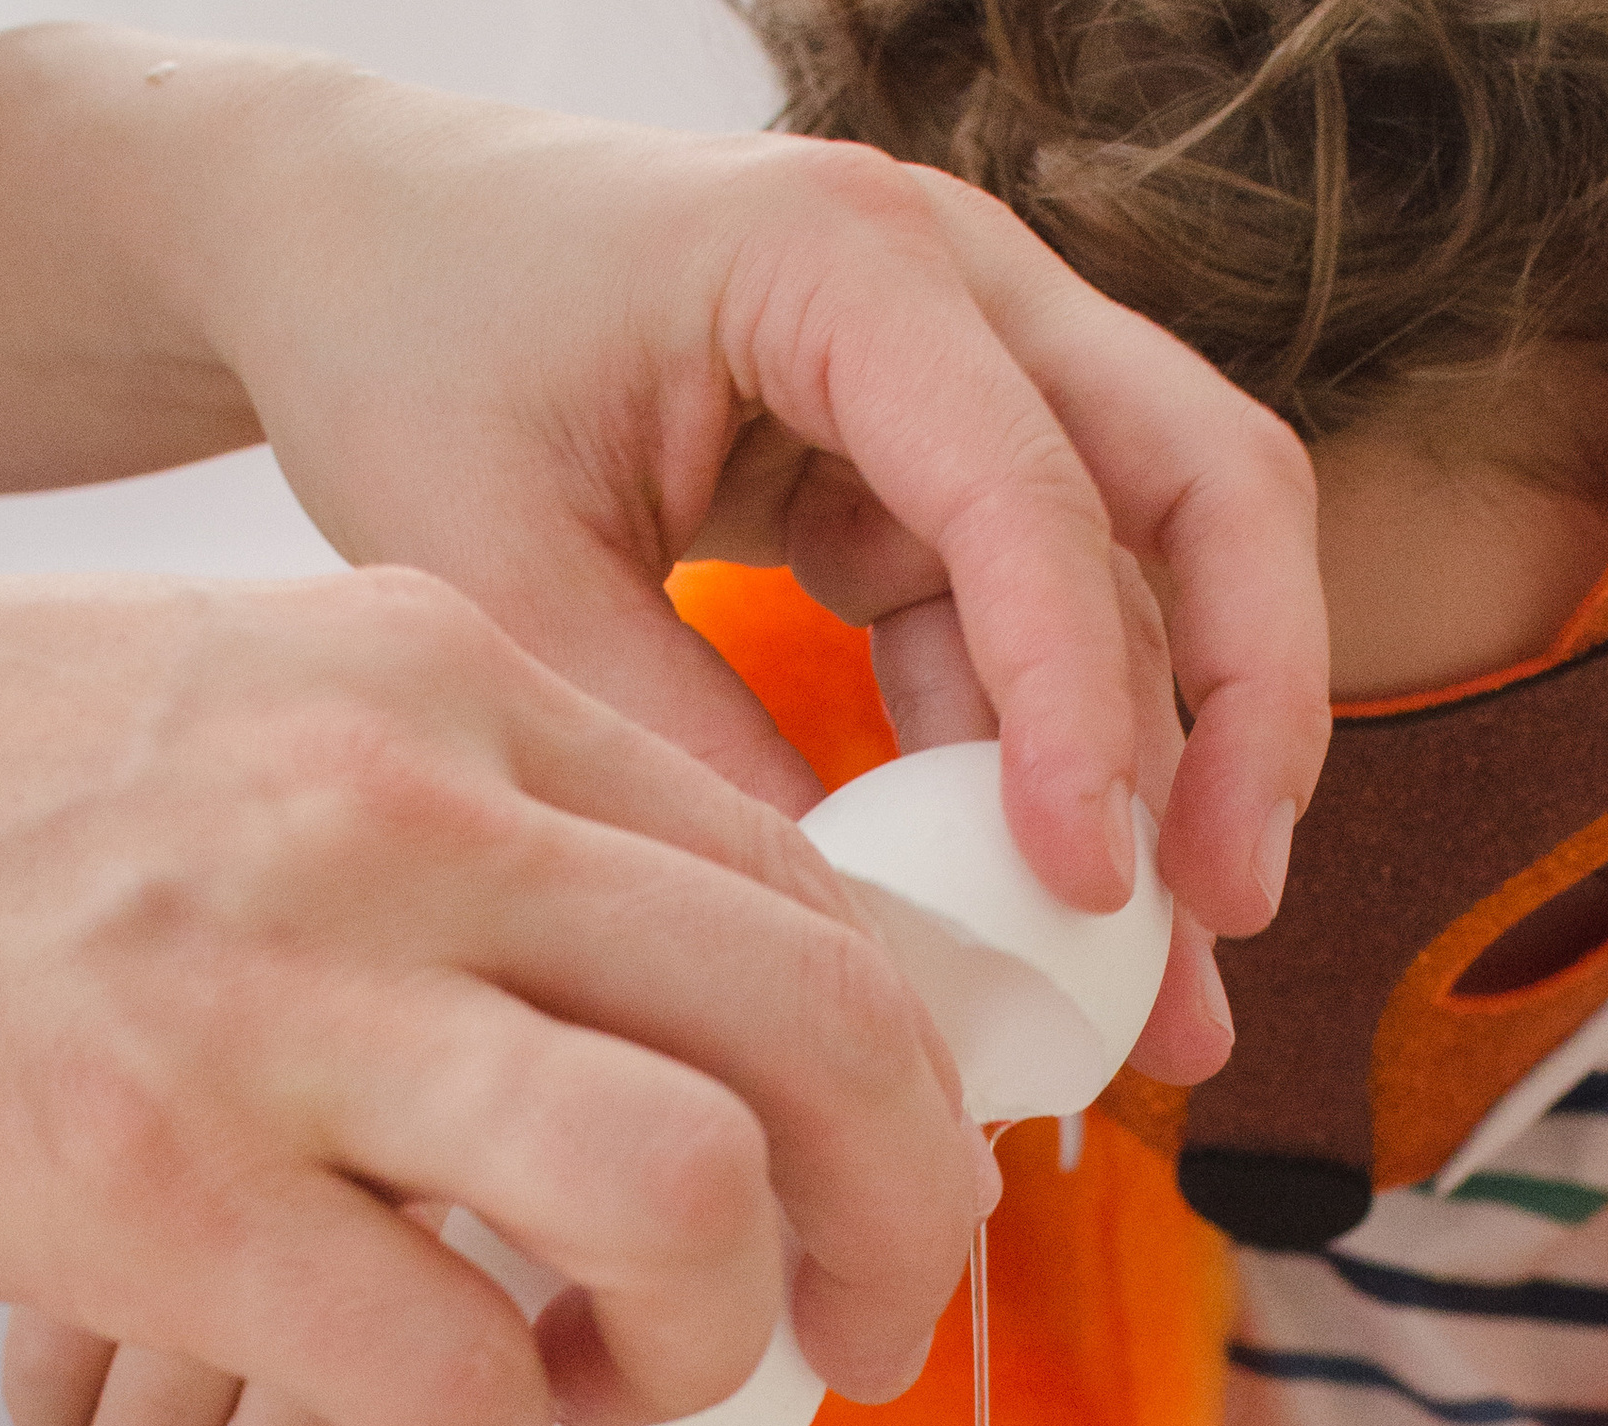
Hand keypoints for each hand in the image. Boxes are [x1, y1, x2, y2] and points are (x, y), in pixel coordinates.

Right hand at [0, 534, 988, 1425]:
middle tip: (869, 1343)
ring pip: (676, 1194)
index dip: (908, 1093)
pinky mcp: (141, 1177)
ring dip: (709, 1346)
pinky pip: (449, 1372)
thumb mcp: (283, 726)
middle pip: (815, 1035)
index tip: (888, 1208)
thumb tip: (699, 1039)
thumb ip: (502, 849)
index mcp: (458, 690)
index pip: (812, 901)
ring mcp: (272, 989)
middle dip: (905, 1233)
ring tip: (620, 1387)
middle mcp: (401, 810)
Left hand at [164, 81, 1322, 1081]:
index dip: (1087, 708)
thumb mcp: (501, 560)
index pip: (1037, 491)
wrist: (355, 243)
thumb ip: (673, 738)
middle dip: (1252, 709)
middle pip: (1210, 485)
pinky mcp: (927, 481)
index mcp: (844, 266)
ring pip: (1147, 583)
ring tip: (1162, 1000)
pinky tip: (1044, 927)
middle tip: (1227, 912)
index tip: (1088, 891)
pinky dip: (1052, 780)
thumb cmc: (411, 347)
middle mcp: (956, 301)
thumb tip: (845, 950)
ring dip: (1170, 784)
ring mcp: (963, 388)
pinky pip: (1039, 635)